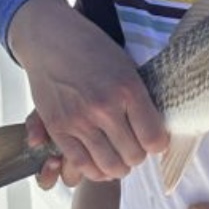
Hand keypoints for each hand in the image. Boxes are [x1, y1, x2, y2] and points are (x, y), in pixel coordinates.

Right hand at [7, 0, 167, 184]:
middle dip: (138, 155)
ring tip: (118, 155)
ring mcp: (80, 121)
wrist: (51, 39)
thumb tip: (157, 133)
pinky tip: (99, 161)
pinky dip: (95, 170)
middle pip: (134, 156)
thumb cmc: (93, 49)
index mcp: (129, 89)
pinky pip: (82, 164)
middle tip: (134, 145)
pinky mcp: (58, 128)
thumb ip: (140, 100)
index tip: (153, 139)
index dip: (158, 144)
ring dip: (118, 166)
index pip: (155, 139)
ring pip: (110, 166)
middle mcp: (105, 108)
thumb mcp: (127, 67)